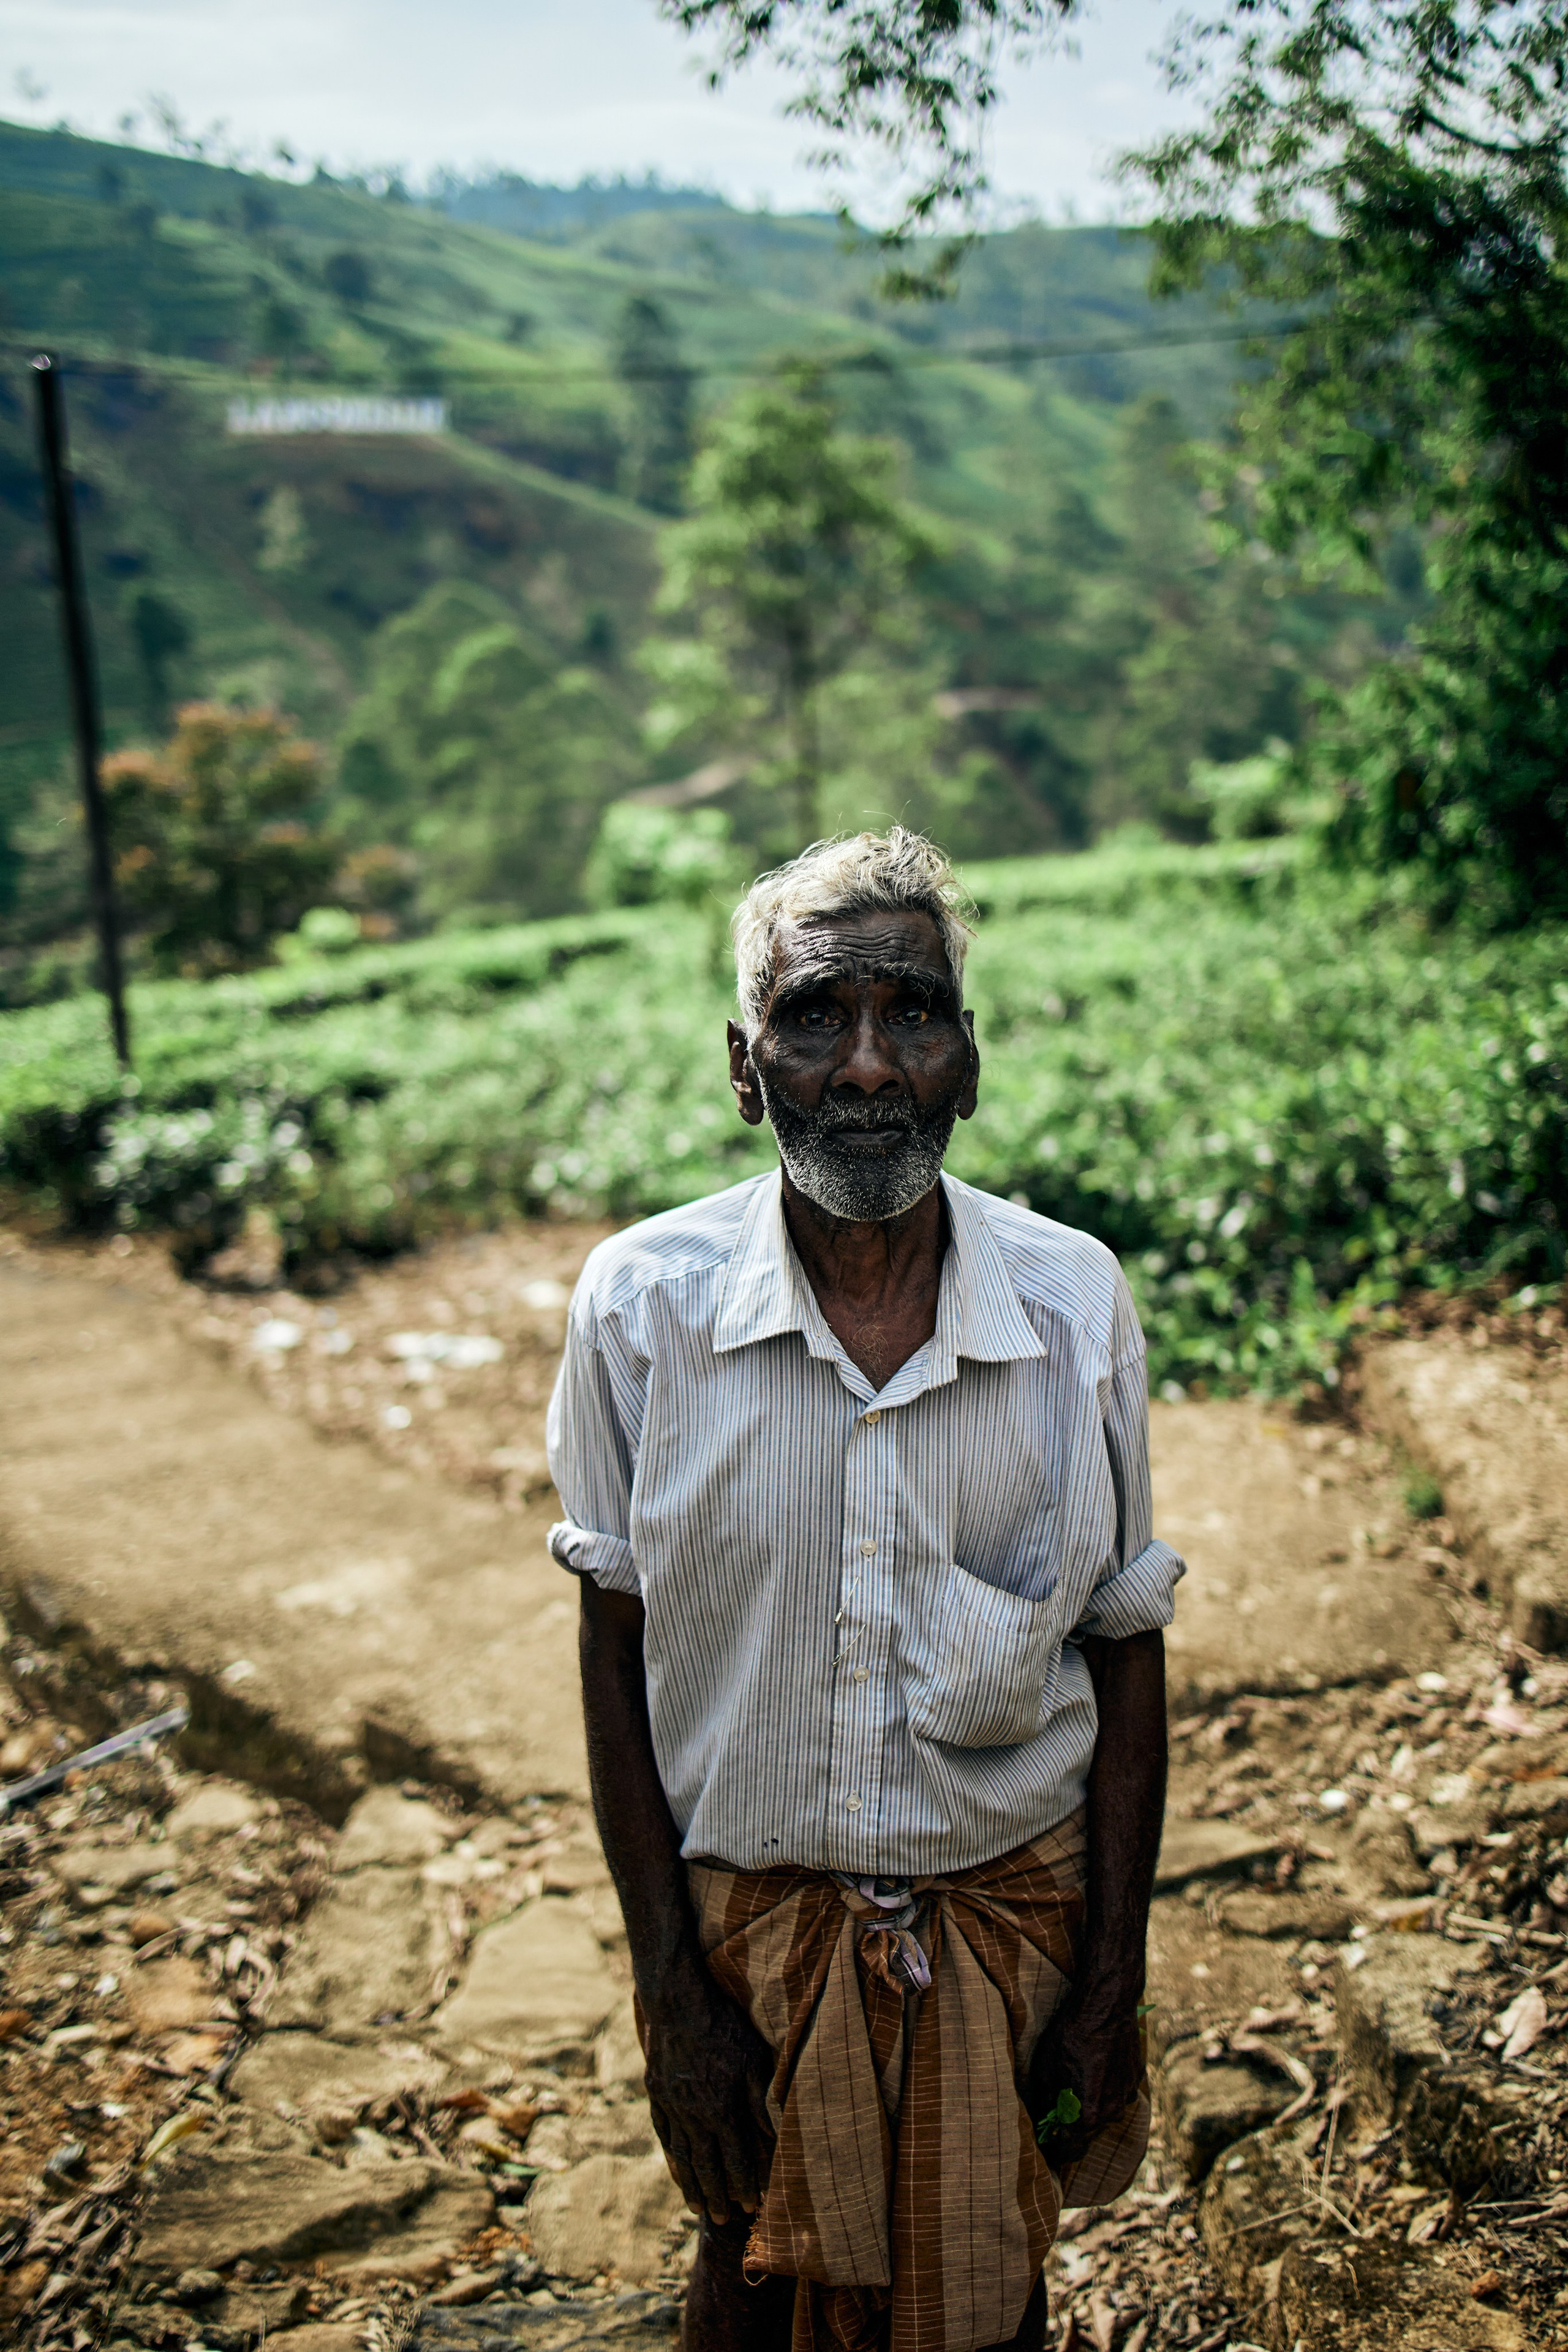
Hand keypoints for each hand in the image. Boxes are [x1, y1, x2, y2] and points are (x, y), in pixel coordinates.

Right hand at [642, 1956, 775, 2225]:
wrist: (676, 2002)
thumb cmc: (723, 2026)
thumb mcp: (753, 2059)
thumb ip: (761, 2101)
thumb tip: (777, 2137)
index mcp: (720, 2110)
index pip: (735, 2160)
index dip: (744, 2186)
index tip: (752, 2209)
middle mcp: (693, 2116)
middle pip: (707, 2166)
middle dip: (718, 2196)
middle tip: (725, 2221)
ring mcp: (671, 2107)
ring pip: (683, 2157)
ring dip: (692, 2186)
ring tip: (699, 2209)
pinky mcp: (656, 2094)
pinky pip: (664, 2136)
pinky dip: (672, 2158)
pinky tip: (677, 2170)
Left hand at [1029, 1989, 1143, 2168]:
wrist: (1106, 2005)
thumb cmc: (1070, 2036)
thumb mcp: (1046, 2070)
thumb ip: (1047, 2104)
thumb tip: (1045, 2123)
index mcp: (1088, 2117)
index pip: (1070, 2152)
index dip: (1056, 2152)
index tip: (1047, 2148)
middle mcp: (1111, 2113)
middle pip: (1088, 2132)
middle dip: (1073, 2127)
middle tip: (1056, 2112)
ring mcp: (1127, 2095)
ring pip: (1105, 2112)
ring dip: (1091, 2105)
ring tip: (1077, 2081)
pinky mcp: (1136, 2077)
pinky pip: (1118, 2092)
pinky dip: (1106, 2087)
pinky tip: (1095, 2067)